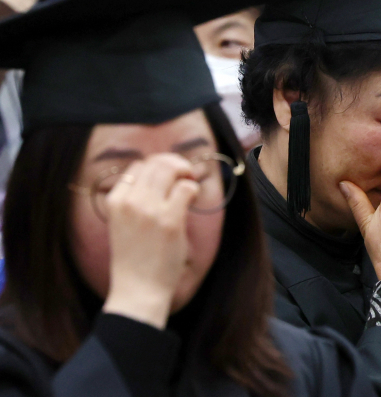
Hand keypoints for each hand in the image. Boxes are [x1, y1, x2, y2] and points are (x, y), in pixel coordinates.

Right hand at [102, 154, 198, 329]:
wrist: (138, 290)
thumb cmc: (135, 260)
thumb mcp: (123, 224)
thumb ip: (136, 201)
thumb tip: (161, 177)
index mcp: (115, 201)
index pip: (137, 167)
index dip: (156, 168)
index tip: (168, 180)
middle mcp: (129, 202)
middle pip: (155, 163)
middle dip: (174, 164)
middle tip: (185, 175)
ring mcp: (149, 210)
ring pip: (170, 169)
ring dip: (185, 171)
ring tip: (189, 183)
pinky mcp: (170, 220)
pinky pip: (186, 188)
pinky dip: (193, 189)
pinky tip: (193, 199)